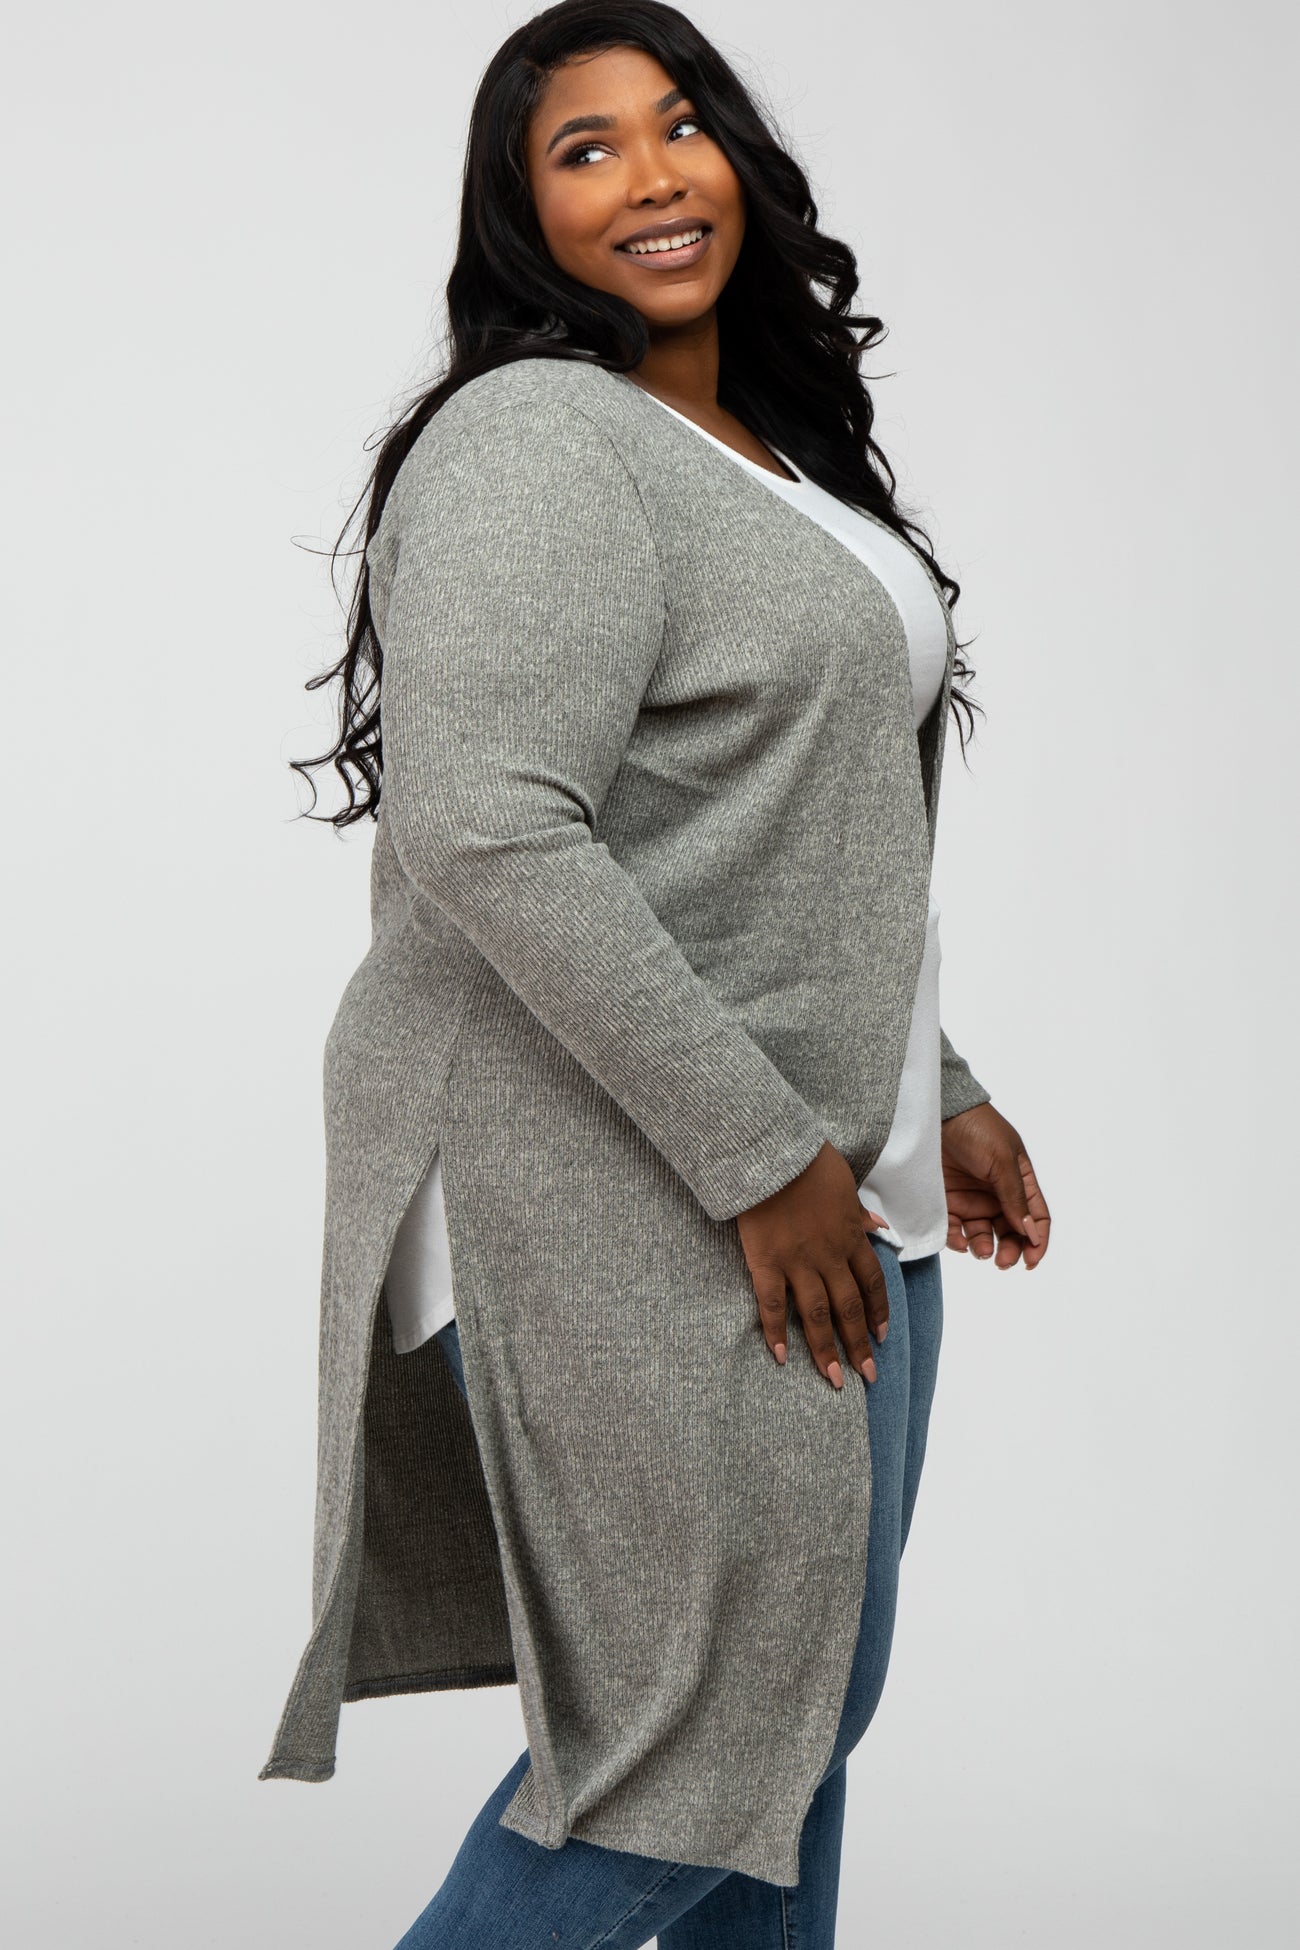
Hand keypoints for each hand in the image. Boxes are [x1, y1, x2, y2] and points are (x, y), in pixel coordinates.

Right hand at [736, 1142, 891, 1387]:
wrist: (770, 1153)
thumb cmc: (807, 1161)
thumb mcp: (845, 1183)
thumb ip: (859, 1212)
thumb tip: (879, 1227)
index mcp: (849, 1236)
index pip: (871, 1283)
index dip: (878, 1312)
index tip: (882, 1337)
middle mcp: (828, 1256)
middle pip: (849, 1308)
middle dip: (859, 1344)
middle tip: (867, 1375)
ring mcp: (797, 1262)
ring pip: (816, 1314)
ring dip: (826, 1349)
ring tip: (833, 1379)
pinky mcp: (766, 1262)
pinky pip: (772, 1304)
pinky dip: (776, 1332)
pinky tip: (780, 1356)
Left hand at [940, 1103, 1049, 1268]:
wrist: (935, 1112)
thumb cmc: (976, 1128)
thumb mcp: (1002, 1160)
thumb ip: (1015, 1197)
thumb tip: (1031, 1233)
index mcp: (1020, 1181)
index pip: (1036, 1217)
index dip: (1037, 1241)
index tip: (1030, 1261)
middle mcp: (997, 1193)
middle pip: (1011, 1232)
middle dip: (1010, 1250)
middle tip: (1003, 1262)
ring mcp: (971, 1198)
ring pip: (983, 1235)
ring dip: (984, 1248)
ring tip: (980, 1252)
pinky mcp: (946, 1201)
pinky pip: (954, 1229)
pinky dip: (957, 1240)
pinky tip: (959, 1242)